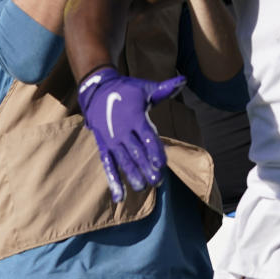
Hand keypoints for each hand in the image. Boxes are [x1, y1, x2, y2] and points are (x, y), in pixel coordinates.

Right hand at [77, 67, 185, 201]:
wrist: (97, 90)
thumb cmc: (126, 89)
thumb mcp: (144, 87)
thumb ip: (164, 89)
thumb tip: (183, 80)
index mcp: (134, 117)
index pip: (147, 136)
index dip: (154, 150)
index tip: (161, 164)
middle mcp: (122, 131)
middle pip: (136, 152)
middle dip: (146, 167)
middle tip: (156, 181)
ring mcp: (112, 140)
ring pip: (123, 161)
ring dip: (132, 175)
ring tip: (142, 187)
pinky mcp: (104, 146)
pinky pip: (108, 165)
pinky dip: (113, 181)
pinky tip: (119, 197)